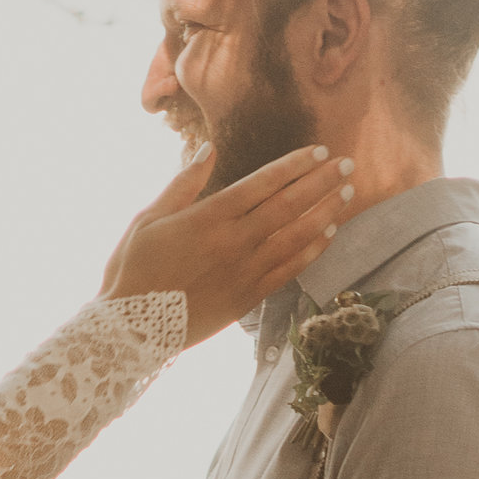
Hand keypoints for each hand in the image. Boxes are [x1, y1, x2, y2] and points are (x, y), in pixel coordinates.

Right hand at [103, 144, 351, 343]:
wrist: (131, 329)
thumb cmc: (133, 270)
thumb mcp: (147, 218)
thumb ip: (183, 183)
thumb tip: (209, 149)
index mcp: (209, 217)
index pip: (264, 183)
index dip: (295, 165)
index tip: (319, 151)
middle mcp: (234, 242)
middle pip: (289, 205)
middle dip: (321, 182)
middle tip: (347, 163)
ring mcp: (244, 271)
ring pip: (296, 236)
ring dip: (325, 211)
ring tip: (347, 192)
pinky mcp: (248, 297)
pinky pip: (289, 270)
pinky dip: (312, 250)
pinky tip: (329, 233)